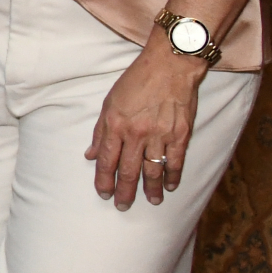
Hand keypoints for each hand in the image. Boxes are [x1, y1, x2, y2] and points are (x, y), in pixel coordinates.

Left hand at [88, 46, 203, 209]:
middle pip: (129, 171)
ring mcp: (160, 134)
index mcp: (116, 125)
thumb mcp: (110, 102)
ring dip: (151, 189)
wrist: (170, 65)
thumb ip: (100, 132)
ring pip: (153, 170)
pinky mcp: (181, 133)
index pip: (106, 161)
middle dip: (124, 192)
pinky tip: (171, 186)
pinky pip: (176, 161)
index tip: (104, 193)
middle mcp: (137, 133)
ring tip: (151, 201)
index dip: (104, 180)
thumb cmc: (137, 81)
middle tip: (123, 207)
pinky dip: (173, 175)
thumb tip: (90, 155)